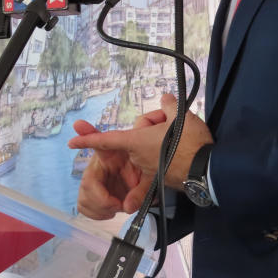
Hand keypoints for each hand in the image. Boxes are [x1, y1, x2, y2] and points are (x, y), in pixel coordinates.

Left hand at [69, 94, 213, 202]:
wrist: (205, 169)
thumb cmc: (189, 142)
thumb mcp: (180, 116)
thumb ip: (169, 105)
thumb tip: (165, 98)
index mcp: (137, 142)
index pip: (108, 140)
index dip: (89, 139)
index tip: (72, 142)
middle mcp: (139, 157)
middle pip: (139, 138)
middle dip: (153, 128)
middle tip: (173, 123)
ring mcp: (149, 169)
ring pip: (149, 148)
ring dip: (161, 140)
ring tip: (182, 137)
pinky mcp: (160, 178)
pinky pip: (158, 161)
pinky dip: (166, 153)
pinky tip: (182, 149)